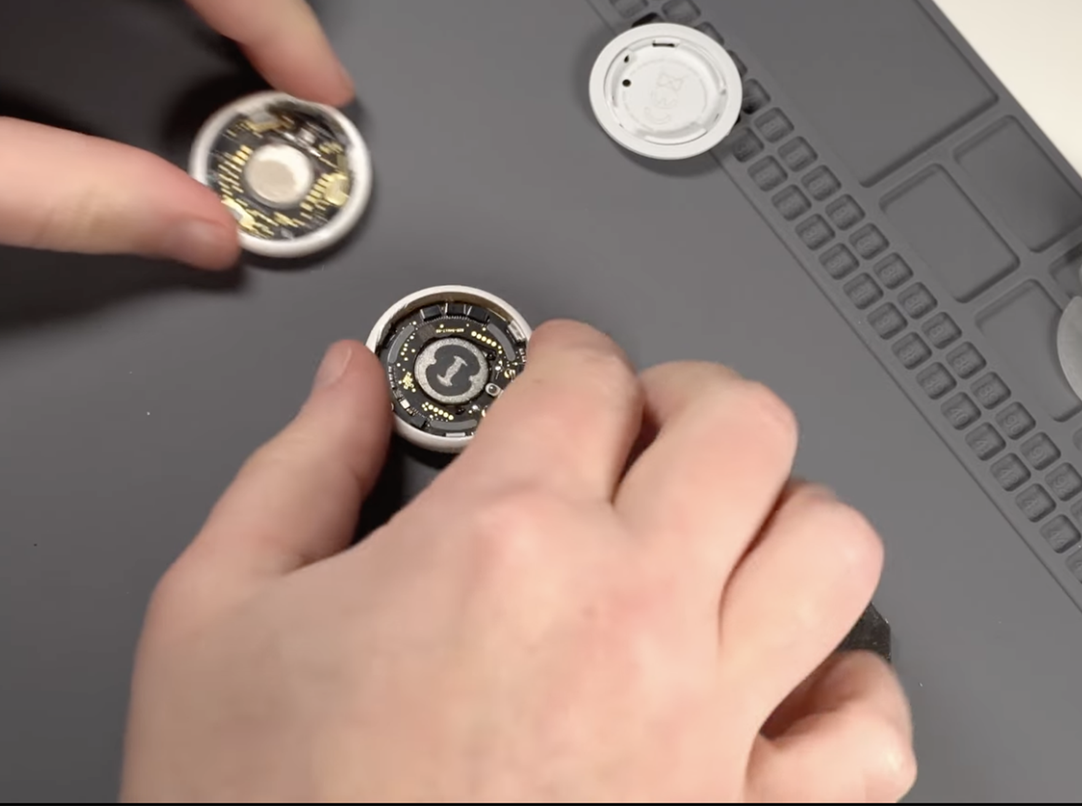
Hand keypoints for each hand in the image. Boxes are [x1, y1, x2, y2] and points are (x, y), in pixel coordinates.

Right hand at [123, 321, 915, 801]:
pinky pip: (867, 732)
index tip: (558, 367)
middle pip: (740, 424)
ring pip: (832, 548)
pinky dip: (847, 690)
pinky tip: (786, 682)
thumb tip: (348, 387)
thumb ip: (295, 470)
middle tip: (651, 420)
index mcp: (500, 545)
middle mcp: (624, 617)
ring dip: (784, 516)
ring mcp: (702, 725)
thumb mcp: (214, 618)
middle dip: (691, 398)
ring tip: (725, 529)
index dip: (568, 349)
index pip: (585, 373)